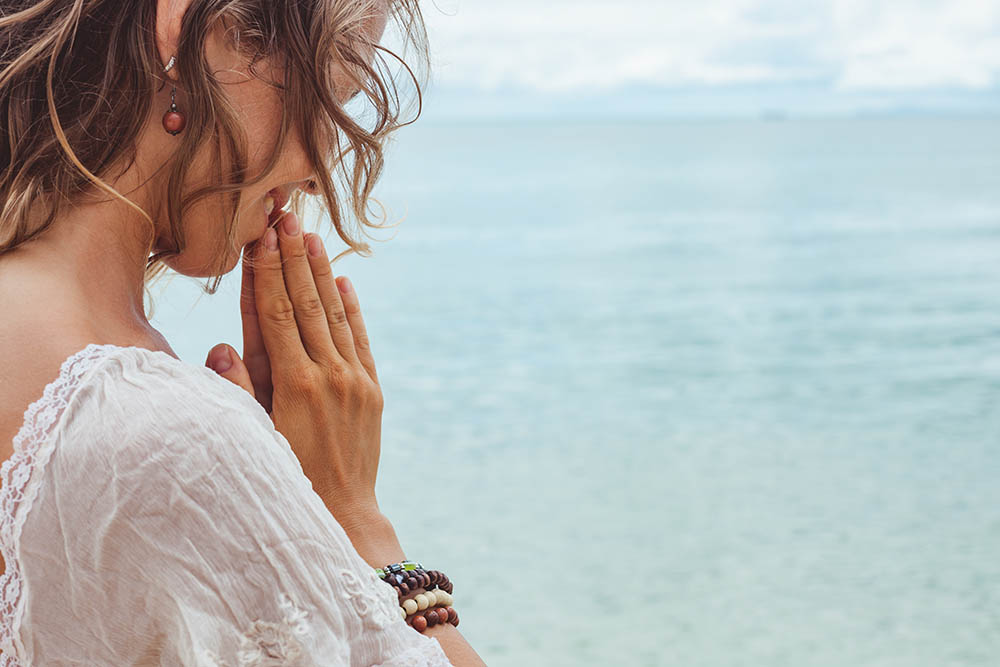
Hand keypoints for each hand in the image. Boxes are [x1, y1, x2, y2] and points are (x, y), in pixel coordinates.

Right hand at [205, 210, 384, 525]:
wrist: (344, 514)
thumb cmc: (288, 478)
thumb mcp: (256, 438)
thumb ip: (238, 392)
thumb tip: (220, 347)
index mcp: (295, 384)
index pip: (277, 313)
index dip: (269, 271)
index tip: (263, 235)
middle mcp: (329, 375)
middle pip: (307, 304)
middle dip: (294, 258)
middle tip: (285, 217)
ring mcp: (355, 380)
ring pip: (335, 315)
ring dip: (322, 273)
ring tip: (311, 236)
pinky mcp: (372, 390)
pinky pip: (360, 339)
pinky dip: (352, 309)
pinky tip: (343, 281)